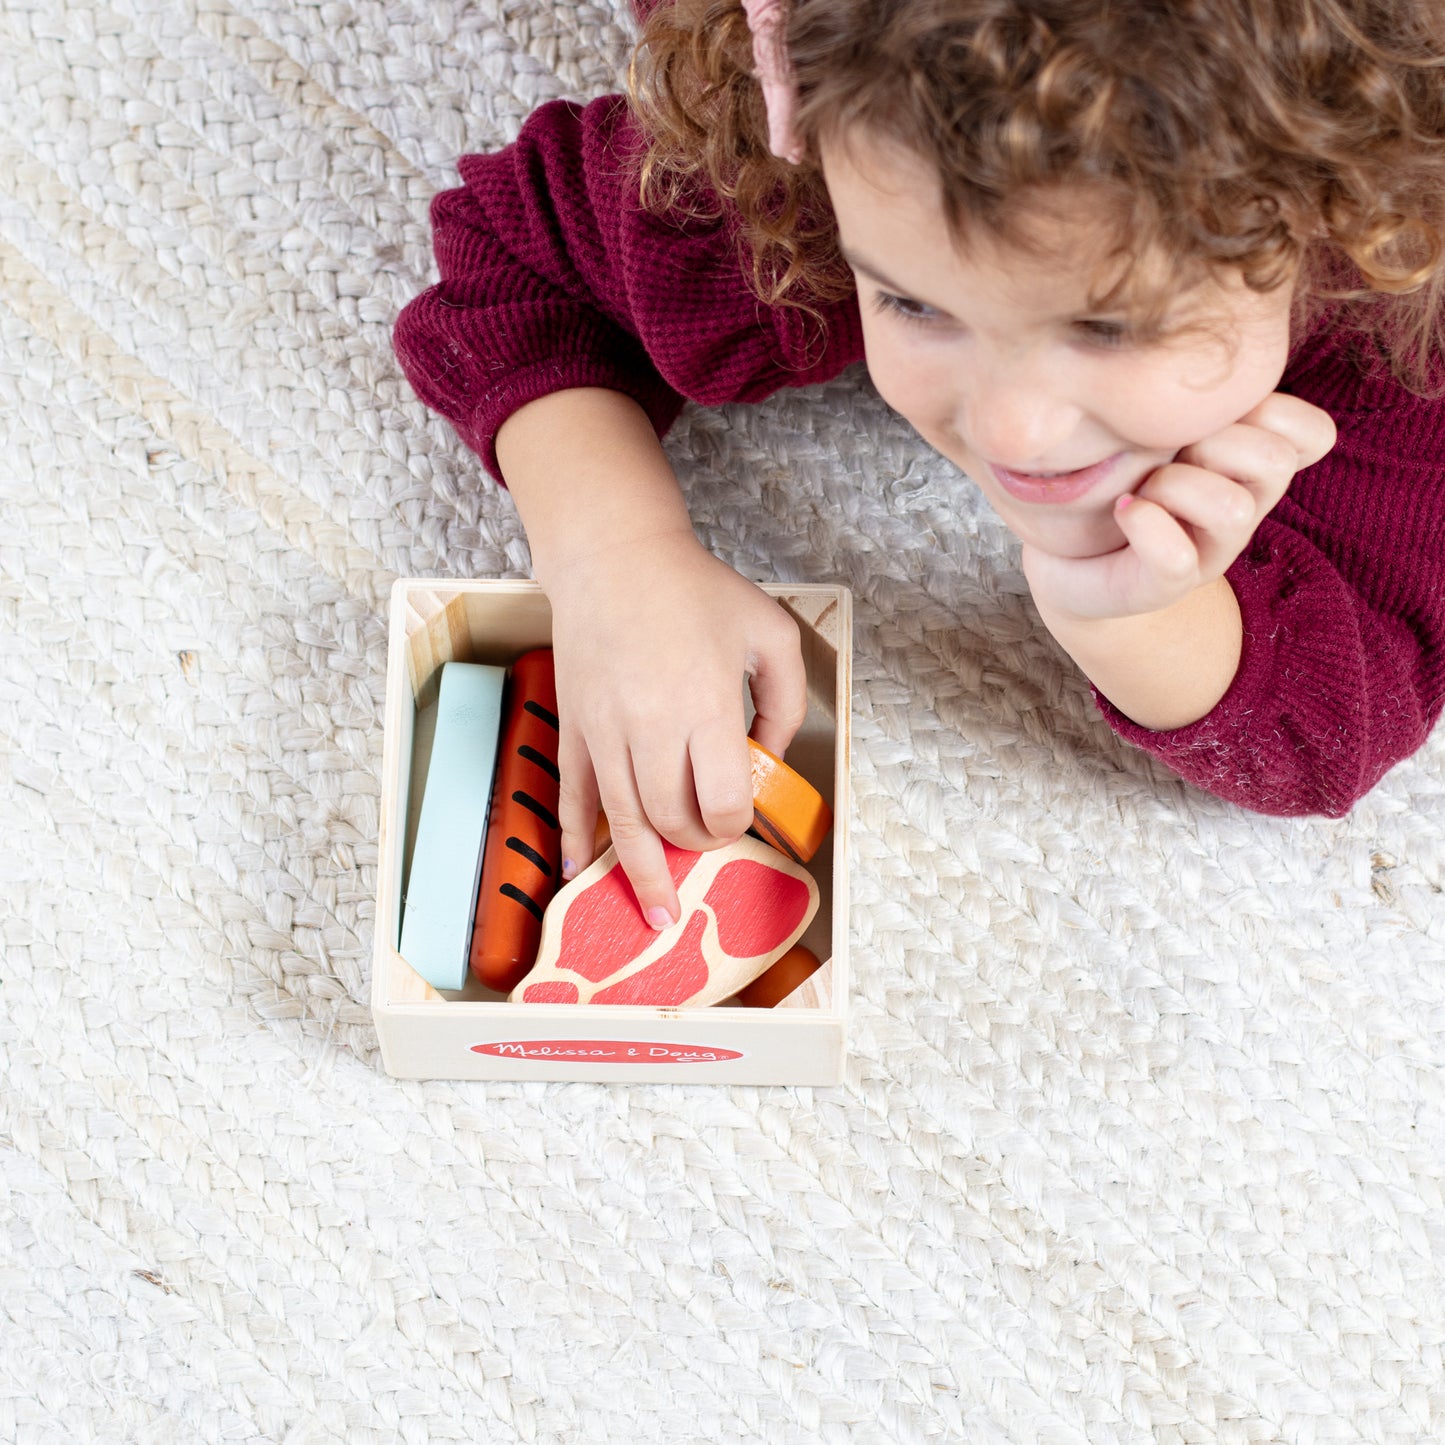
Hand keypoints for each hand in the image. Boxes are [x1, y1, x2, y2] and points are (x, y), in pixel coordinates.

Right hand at [544, 532, 807, 927]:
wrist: (615, 556)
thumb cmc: (696, 590)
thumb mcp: (769, 631)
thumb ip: (784, 702)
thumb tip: (771, 759)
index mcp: (704, 706)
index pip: (720, 802)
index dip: (733, 826)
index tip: (738, 821)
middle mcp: (650, 728)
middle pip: (671, 820)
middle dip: (693, 847)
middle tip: (706, 847)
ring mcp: (605, 731)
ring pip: (622, 822)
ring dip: (640, 872)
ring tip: (653, 915)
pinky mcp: (575, 726)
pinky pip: (573, 795)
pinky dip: (577, 838)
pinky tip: (581, 870)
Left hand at [1021, 392, 1336, 620]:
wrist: (1066, 557)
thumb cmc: (1114, 471)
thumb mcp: (1155, 419)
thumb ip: (1184, 384)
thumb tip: (1192, 318)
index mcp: (1249, 460)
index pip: (1313, 433)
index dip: (1274, 412)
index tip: (1210, 412)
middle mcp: (1242, 504)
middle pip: (1274, 460)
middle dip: (1214, 442)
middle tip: (1165, 450)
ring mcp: (1210, 551)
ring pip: (1232, 509)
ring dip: (1175, 487)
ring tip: (1139, 489)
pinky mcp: (1165, 586)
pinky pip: (1177, 558)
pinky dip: (1145, 526)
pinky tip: (1123, 510)